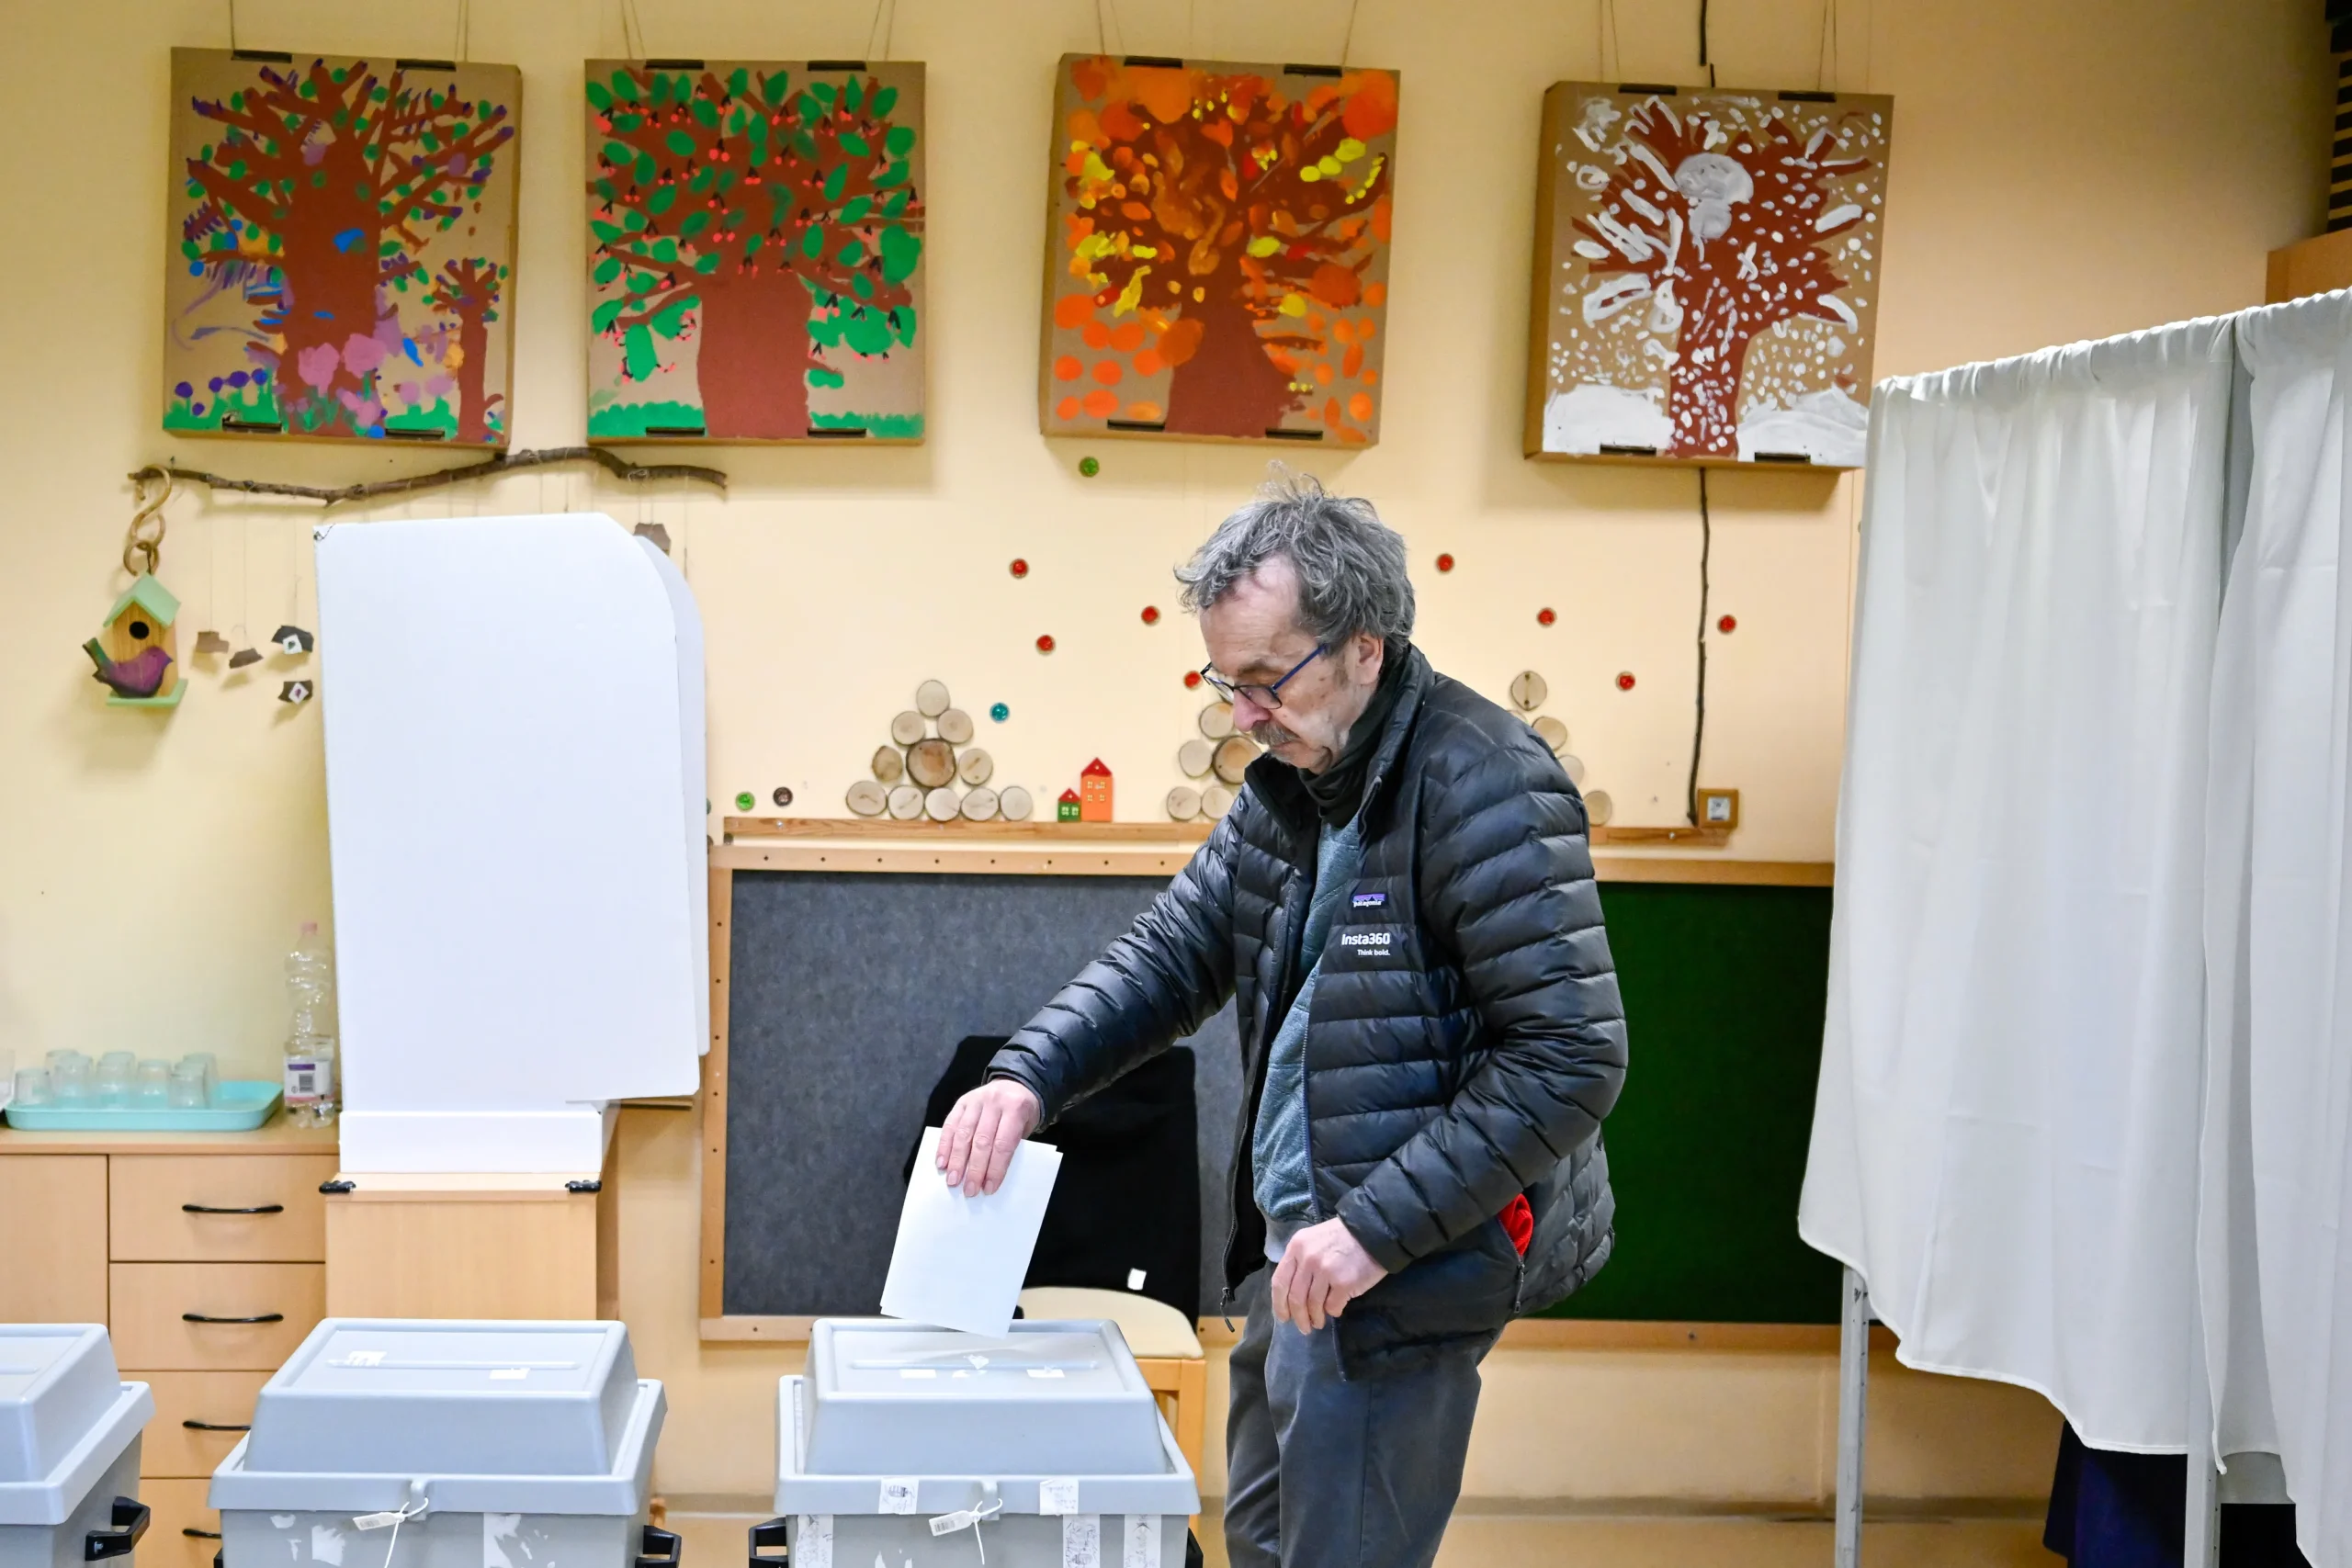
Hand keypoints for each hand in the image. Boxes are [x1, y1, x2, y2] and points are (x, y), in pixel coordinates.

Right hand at [936, 1080, 1041, 1195]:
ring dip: (956, 1160)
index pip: (1003, 1144)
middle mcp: (994, 1102)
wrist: (1016, 1084)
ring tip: (952, 1180)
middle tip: (969, 1190)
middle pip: (981, 1140)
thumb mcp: (1027, 1127)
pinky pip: (950, 1124)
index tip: (988, 1188)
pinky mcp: (962, 1101)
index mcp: (1015, 1109)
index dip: (995, 1168)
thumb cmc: (1022, 1113)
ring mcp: (976, 1100)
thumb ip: (1011, 1146)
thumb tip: (990, 1177)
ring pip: (963, 1133)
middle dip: (974, 1169)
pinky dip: (944, 1145)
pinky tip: (942, 1162)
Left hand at [1270, 1217, 1387, 1331]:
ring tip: (1319, 1323)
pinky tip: (1336, 1310)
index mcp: (1297, 1247)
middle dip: (1298, 1317)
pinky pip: (1332, 1306)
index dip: (1279, 1304)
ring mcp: (1325, 1271)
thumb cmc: (1342, 1237)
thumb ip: (1300, 1261)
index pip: (1279, 1282)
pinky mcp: (1343, 1282)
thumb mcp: (1313, 1240)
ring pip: (1312, 1305)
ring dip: (1315, 1318)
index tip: (1283, 1317)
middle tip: (1303, 1328)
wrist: (1373, 1232)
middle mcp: (1308, 1258)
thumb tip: (1292, 1292)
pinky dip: (1333, 1312)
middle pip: (1295, 1297)